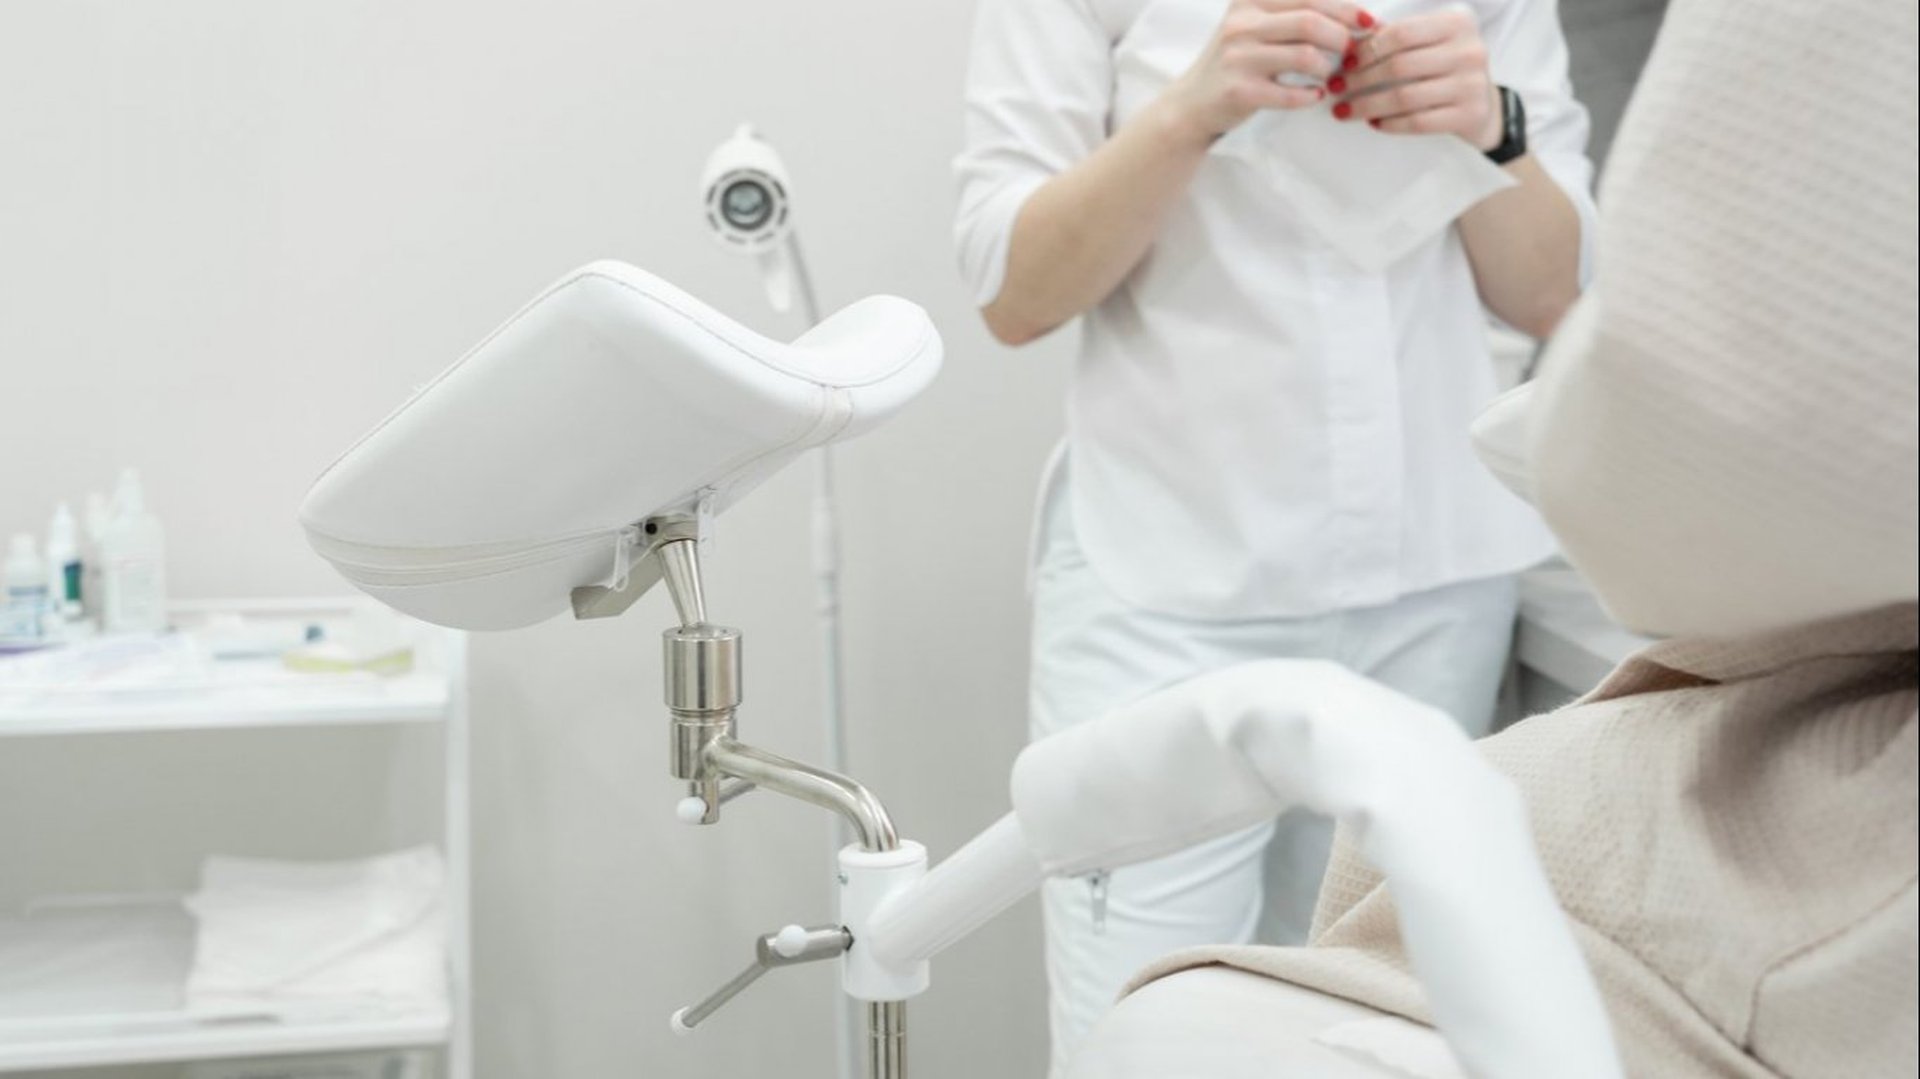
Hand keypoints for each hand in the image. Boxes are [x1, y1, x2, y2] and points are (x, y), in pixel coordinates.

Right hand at [1160, 0, 1376, 144]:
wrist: (1191, 104)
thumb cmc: (1235, 63)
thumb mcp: (1252, 23)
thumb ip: (1289, 11)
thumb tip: (1349, 12)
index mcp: (1249, 0)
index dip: (1346, 9)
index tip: (1368, 23)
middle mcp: (1241, 24)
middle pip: (1311, 21)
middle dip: (1342, 38)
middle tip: (1352, 53)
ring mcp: (1238, 58)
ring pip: (1306, 56)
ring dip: (1328, 68)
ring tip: (1329, 76)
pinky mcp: (1240, 92)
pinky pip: (1292, 93)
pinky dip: (1311, 95)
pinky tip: (1313, 96)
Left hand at [1327, 7, 1501, 149]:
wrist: (1483, 104)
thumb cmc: (1445, 67)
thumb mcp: (1432, 41)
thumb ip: (1399, 37)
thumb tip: (1349, 43)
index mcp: (1457, 22)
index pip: (1400, 34)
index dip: (1366, 49)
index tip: (1343, 63)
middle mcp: (1469, 50)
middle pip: (1399, 66)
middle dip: (1360, 79)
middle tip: (1336, 88)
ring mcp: (1472, 84)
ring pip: (1405, 97)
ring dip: (1367, 105)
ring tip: (1343, 110)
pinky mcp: (1470, 114)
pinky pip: (1418, 122)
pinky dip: (1390, 124)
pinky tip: (1373, 123)